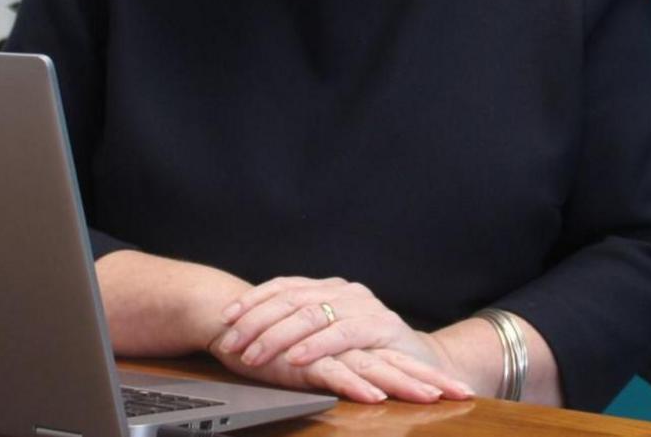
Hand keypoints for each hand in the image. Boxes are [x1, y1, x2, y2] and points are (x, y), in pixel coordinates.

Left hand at [212, 276, 472, 402]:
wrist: (423, 364)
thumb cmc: (370, 353)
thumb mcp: (330, 337)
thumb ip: (301, 327)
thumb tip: (250, 330)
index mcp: (329, 288)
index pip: (284, 286)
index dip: (253, 301)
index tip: (226, 318)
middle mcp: (344, 291)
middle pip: (291, 299)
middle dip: (256, 322)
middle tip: (232, 342)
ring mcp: (364, 306)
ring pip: (311, 315)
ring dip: (277, 336)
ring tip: (254, 354)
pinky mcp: (381, 326)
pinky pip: (341, 334)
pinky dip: (314, 346)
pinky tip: (294, 358)